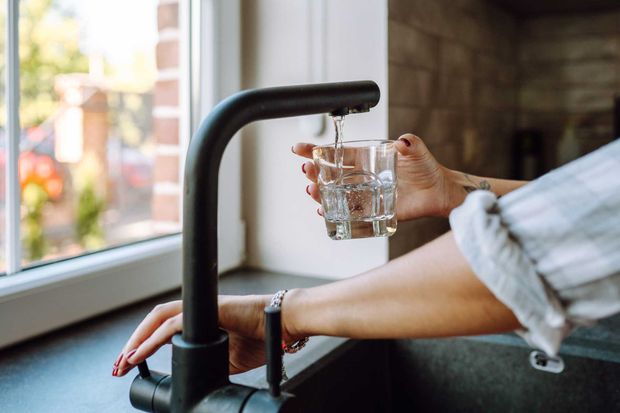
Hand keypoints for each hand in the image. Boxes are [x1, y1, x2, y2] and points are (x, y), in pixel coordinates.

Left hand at [112, 295, 287, 376]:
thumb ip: (202, 361)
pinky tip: (140, 354)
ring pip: (158, 319)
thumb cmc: (259, 337)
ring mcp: (202, 310)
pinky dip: (153, 340)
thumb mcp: (224, 359)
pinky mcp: (209, 311)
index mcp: (198, 321)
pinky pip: (174, 324)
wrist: (282, 326)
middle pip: (154, 321)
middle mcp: (196, 311)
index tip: (129, 365)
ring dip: (137, 340)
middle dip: (132, 344)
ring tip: (123, 362)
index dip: (143, 344)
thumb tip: (185, 376)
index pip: (162, 328)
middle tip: (117, 367)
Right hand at [293, 134, 460, 219]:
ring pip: (335, 193)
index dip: (317, 150)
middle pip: (331, 174)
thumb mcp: (417, 151)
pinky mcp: (372, 210)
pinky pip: (349, 212)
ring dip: (320, 192)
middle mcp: (361, 176)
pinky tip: (324, 210)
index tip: (299, 149)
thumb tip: (404, 141)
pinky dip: (335, 212)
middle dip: (314, 172)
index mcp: (366, 158)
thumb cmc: (426, 167)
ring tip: (311, 191)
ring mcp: (365, 194)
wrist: (438, 191)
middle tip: (305, 170)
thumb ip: (410, 144)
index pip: (337, 154)